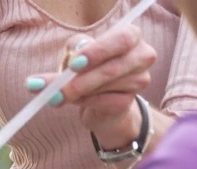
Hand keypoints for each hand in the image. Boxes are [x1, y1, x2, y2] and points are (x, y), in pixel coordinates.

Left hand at [25, 26, 156, 146]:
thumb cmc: (89, 68)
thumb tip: (62, 63)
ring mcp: (140, 81)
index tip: (73, 64)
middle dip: (80, 81)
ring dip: (76, 93)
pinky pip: (103, 103)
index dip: (97, 52)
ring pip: (104, 87)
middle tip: (54, 90)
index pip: (120, 39)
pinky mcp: (129, 102)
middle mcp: (142, 56)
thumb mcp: (77, 53)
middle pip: (111, 68)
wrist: (103, 101)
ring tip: (58, 95)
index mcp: (130, 36)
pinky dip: (84, 102)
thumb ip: (73, 50)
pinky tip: (76, 100)